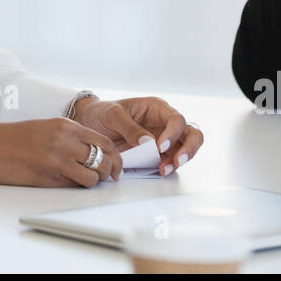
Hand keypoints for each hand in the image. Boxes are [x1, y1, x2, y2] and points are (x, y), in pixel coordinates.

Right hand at [0, 118, 121, 186]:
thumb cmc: (16, 139)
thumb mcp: (48, 127)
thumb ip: (71, 137)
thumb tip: (92, 153)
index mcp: (66, 126)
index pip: (103, 142)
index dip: (113, 155)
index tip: (113, 163)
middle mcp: (66, 141)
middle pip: (104, 159)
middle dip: (108, 170)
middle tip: (105, 175)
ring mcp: (59, 160)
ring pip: (94, 176)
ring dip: (93, 181)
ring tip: (84, 180)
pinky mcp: (50, 177)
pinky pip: (76, 186)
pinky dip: (78, 187)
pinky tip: (70, 183)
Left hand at [73, 96, 203, 176]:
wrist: (89, 124)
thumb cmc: (102, 113)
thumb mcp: (112, 115)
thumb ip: (130, 128)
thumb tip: (149, 143)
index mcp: (157, 108)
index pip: (176, 119)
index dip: (173, 133)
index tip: (159, 146)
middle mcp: (164, 123)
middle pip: (192, 134)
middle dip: (189, 149)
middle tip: (177, 161)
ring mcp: (163, 139)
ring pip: (185, 150)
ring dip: (178, 161)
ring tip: (163, 170)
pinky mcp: (156, 154)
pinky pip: (170, 161)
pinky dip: (168, 167)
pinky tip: (159, 171)